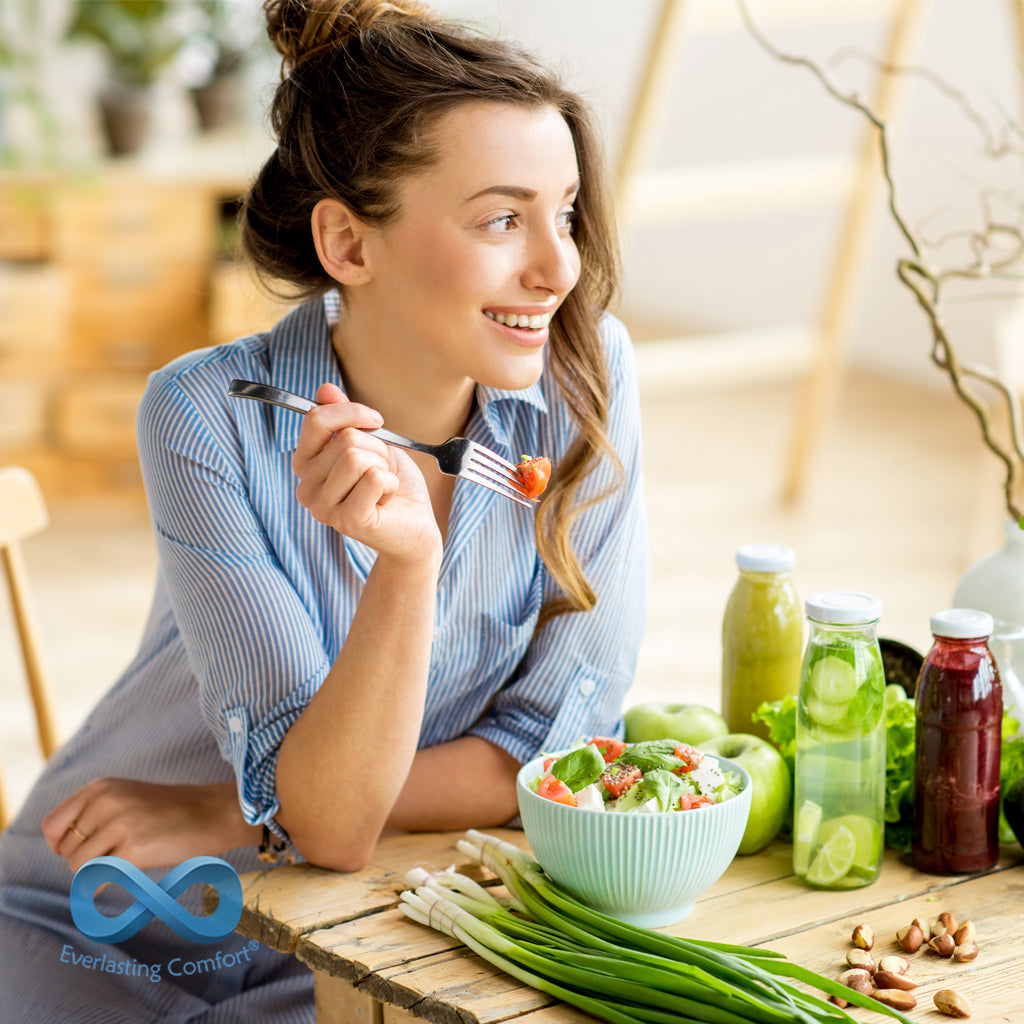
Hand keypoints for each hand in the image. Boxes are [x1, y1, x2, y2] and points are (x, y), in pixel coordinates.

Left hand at [41, 779, 259, 871]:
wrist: (215, 812)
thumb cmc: (172, 810)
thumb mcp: (127, 797)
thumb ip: (94, 813)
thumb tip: (58, 846)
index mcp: (101, 787)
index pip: (52, 825)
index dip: (59, 844)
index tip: (80, 851)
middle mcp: (105, 802)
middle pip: (65, 849)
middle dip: (83, 859)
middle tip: (114, 856)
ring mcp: (118, 824)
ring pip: (79, 867)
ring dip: (98, 872)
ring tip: (127, 861)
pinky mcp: (133, 850)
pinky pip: (99, 879)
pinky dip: (108, 884)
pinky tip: (129, 873)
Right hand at [292, 383, 440, 562]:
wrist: (415, 527)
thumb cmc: (392, 485)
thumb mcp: (371, 443)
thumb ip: (344, 418)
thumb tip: (324, 389)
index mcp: (306, 465)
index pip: (316, 419)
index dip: (351, 412)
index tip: (376, 421)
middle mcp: (306, 488)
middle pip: (345, 439)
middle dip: (377, 448)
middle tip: (382, 470)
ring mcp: (323, 508)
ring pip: (356, 457)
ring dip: (383, 466)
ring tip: (383, 485)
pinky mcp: (347, 521)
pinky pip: (374, 478)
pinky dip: (390, 483)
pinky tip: (387, 500)